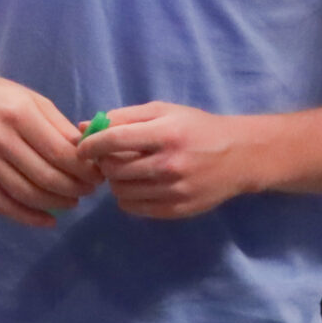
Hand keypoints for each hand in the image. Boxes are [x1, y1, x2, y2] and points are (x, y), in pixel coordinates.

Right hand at [0, 64, 95, 228]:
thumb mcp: (31, 99)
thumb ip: (59, 126)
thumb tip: (88, 154)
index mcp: (20, 113)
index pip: (60, 152)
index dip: (84, 169)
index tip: (98, 174)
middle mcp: (0, 137)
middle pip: (46, 176)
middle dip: (75, 189)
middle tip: (89, 191)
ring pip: (26, 194)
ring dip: (56, 203)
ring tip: (72, 202)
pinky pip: (2, 204)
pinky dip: (28, 217)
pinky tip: (47, 220)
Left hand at [80, 103, 259, 219]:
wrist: (239, 156)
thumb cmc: (196, 128)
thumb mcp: (164, 111)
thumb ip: (123, 117)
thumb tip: (83, 127)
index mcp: (166, 133)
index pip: (114, 140)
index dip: (90, 145)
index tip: (81, 148)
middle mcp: (169, 164)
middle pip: (114, 170)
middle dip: (104, 164)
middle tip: (109, 159)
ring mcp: (174, 191)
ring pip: (121, 192)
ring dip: (116, 181)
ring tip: (127, 171)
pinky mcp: (178, 210)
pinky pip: (135, 208)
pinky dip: (129, 197)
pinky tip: (139, 185)